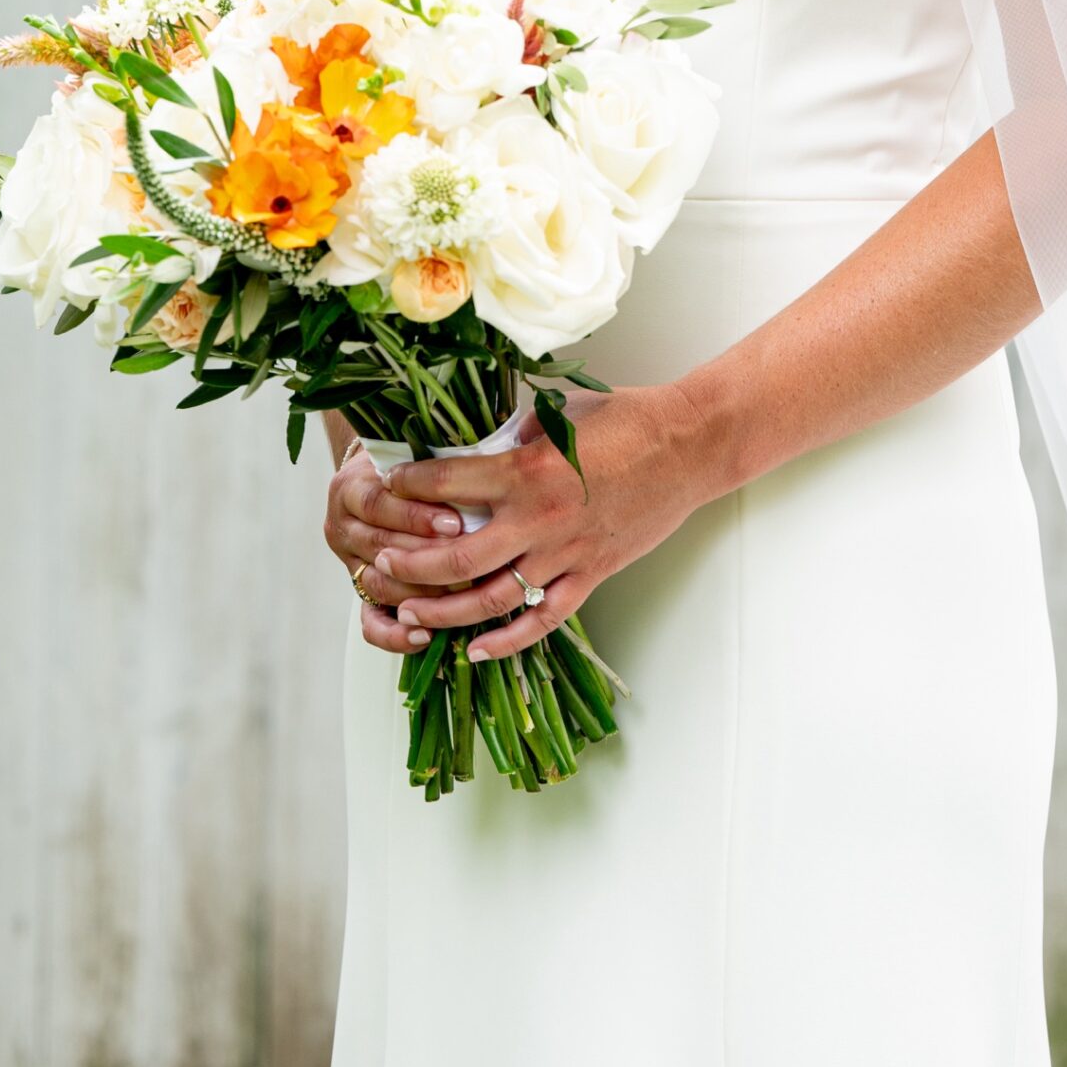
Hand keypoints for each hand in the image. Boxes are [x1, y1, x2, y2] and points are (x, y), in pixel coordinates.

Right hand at [324, 441, 468, 657]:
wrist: (372, 477)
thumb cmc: (407, 460)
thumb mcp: (414, 448)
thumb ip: (440, 454)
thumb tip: (504, 435)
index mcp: (352, 486)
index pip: (379, 503)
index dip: (417, 515)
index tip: (457, 522)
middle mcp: (342, 526)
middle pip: (381, 547)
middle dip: (427, 557)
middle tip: (471, 566)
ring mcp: (349, 561)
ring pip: (380, 586)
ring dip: (421, 593)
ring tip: (461, 596)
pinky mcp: (359, 591)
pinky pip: (370, 622)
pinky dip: (394, 634)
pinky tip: (425, 636)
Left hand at [368, 383, 713, 664]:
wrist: (686, 446)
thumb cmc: (624, 419)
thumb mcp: (558, 414)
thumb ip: (513, 437)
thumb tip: (475, 448)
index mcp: (525, 468)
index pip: (447, 483)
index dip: (407, 488)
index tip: (383, 487)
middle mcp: (538, 518)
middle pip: (456, 557)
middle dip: (410, 566)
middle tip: (379, 567)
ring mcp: (565, 554)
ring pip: (492, 600)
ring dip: (445, 612)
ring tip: (409, 615)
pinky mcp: (591, 575)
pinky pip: (543, 620)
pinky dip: (507, 641)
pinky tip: (476, 652)